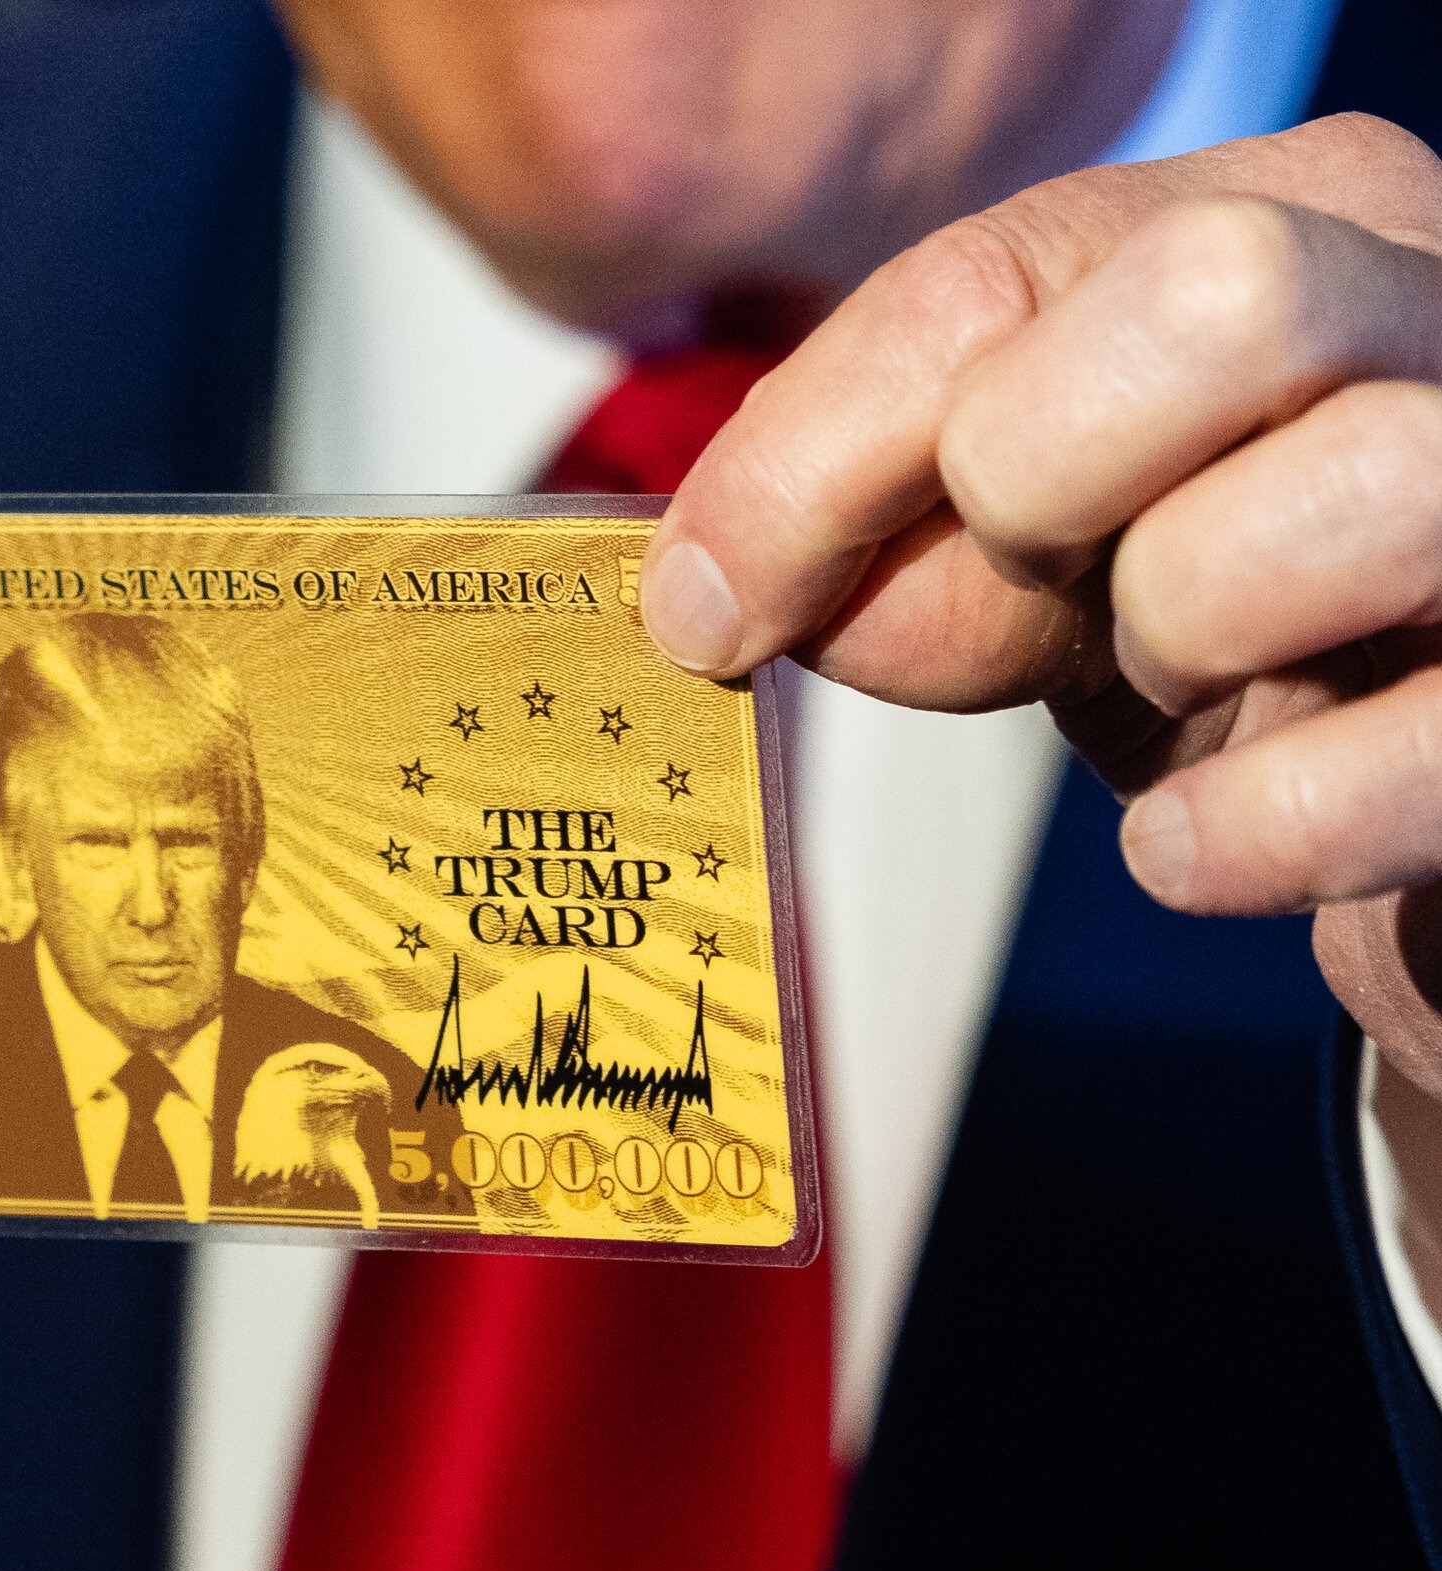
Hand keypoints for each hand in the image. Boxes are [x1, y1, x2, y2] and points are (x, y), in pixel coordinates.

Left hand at [639, 113, 1441, 1096]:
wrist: (1405, 787)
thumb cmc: (1227, 639)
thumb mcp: (1044, 562)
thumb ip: (896, 545)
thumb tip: (714, 595)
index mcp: (1283, 223)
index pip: (996, 281)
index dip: (812, 458)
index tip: (701, 607)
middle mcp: (1436, 307)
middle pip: (1215, 297)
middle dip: (1041, 481)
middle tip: (1039, 593)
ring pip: (1343, 492)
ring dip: (1182, 632)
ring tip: (1177, 677)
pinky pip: (1410, 755)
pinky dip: (1249, 827)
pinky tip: (1186, 848)